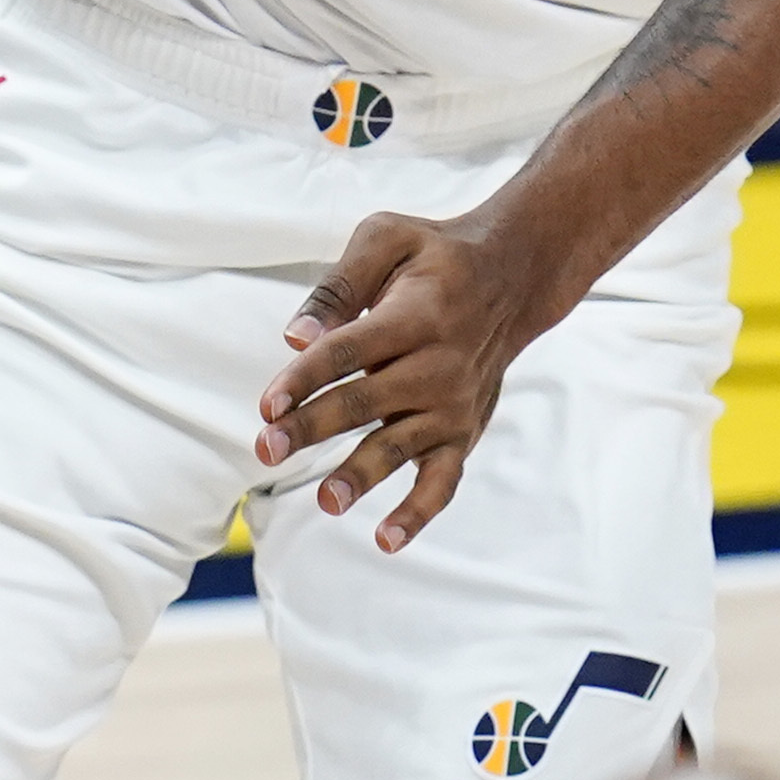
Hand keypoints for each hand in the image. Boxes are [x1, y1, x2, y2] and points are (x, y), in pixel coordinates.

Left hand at [255, 209, 565, 553]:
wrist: (512, 278)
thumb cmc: (434, 257)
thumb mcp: (387, 239)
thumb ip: (338, 286)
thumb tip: (294, 338)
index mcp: (414, 315)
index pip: (348, 351)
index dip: (305, 378)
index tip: (267, 405)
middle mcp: (437, 365)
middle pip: (364, 402)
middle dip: (312, 428)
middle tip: (267, 450)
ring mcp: (452, 405)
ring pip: (399, 446)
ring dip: (361, 475)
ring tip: (325, 501)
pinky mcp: (462, 433)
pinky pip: (442, 480)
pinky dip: (418, 512)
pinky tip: (386, 541)